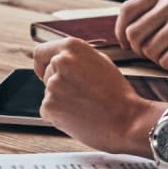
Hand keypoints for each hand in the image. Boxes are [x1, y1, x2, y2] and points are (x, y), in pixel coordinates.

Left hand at [33, 38, 162, 156]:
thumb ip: (76, 57)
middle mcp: (59, 62)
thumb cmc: (118, 94)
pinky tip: (78, 116)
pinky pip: (48, 110)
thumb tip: (58, 59)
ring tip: (84, 105)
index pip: (40, 52)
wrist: (127, 121)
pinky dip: (59, 115)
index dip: (43, 63)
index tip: (46, 71)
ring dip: (61, 100)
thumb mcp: (100, 62)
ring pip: (48, 93)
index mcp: (72, 47)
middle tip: (80, 94)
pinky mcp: (49, 106)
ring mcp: (52, 84)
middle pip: (46, 73)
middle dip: (59, 83)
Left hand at [115, 0, 167, 70]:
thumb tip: (128, 30)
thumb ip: (159, 9)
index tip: (126, 43)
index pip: (127, 10)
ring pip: (149, 51)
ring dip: (161, 59)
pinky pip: (166, 62)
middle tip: (160, 53)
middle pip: (134, 34)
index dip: (121, 31)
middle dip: (142, 50)